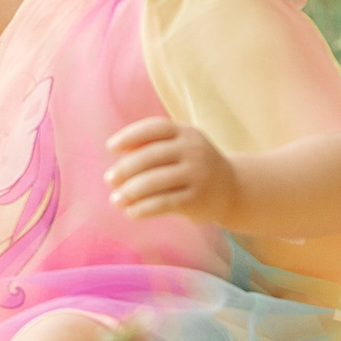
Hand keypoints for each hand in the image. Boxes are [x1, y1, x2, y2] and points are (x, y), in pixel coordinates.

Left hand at [103, 116, 236, 224]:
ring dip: (130, 191)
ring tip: (116, 200)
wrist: (231, 189)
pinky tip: (130, 212)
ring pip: (155, 181)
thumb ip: (152, 147)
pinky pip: (163, 203)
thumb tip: (118, 154)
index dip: (130, 136)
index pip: (155, 128)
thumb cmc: (192, 166)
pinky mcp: (197, 199)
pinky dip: (143, 208)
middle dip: (126, 169)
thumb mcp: (179, 148)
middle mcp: (194, 150)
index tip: (110, 147)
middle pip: (151, 156)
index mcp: (186, 133)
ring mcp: (197, 175)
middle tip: (109, 180)